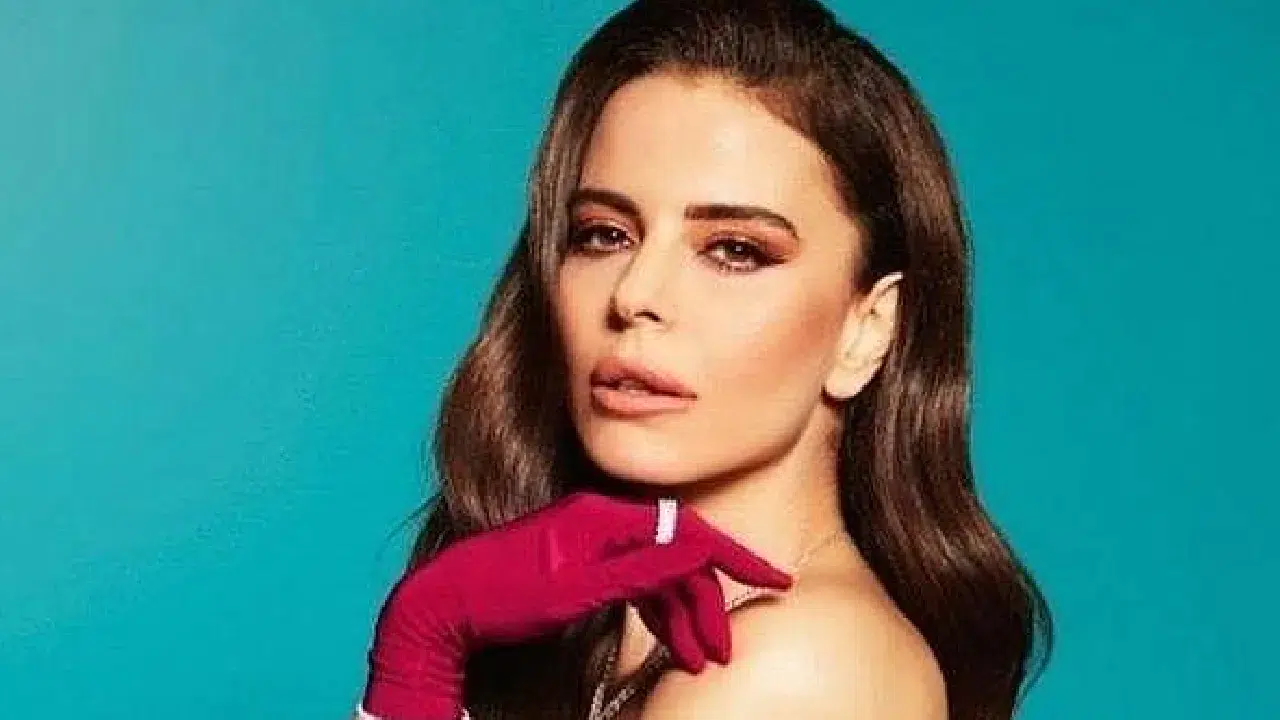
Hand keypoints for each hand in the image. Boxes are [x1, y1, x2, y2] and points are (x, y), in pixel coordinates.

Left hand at [360, 490, 792, 719]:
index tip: (774, 580)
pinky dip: (656, 611)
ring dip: (682, 614)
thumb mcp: (571, 591)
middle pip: (676, 556)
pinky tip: (667, 641)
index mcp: (603, 518)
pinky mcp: (579, 562)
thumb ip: (635, 571)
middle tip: (722, 649)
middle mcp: (601, 522)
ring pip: (657, 573)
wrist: (439, 605)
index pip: (686, 531)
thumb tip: (694, 555)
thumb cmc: (496, 597)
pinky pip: (634, 582)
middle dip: (706, 603)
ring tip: (698, 657)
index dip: (734, 557)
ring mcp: (590, 542)